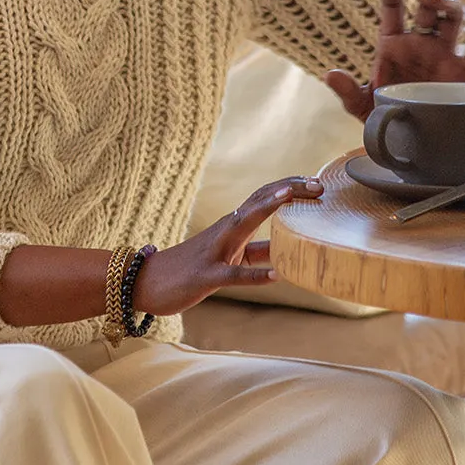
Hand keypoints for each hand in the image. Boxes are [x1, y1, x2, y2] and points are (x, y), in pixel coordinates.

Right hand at [135, 176, 323, 316]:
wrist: (145, 282)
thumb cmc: (191, 269)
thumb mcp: (228, 257)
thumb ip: (255, 252)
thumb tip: (288, 253)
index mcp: (231, 226)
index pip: (263, 198)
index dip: (291, 188)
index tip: (318, 183)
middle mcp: (224, 231)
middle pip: (259, 201)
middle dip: (289, 190)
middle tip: (319, 184)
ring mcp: (215, 252)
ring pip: (243, 224)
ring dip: (266, 208)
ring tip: (292, 198)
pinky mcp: (207, 277)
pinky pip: (234, 275)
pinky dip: (255, 274)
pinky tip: (276, 275)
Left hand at [325, 0, 464, 122]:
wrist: (411, 138)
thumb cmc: (386, 114)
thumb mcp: (361, 105)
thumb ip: (347, 91)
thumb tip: (330, 75)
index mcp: (393, 44)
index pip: (392, 11)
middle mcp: (419, 43)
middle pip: (428, 7)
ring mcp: (441, 54)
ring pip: (453, 18)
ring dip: (451, 5)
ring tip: (442, 3)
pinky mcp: (460, 71)